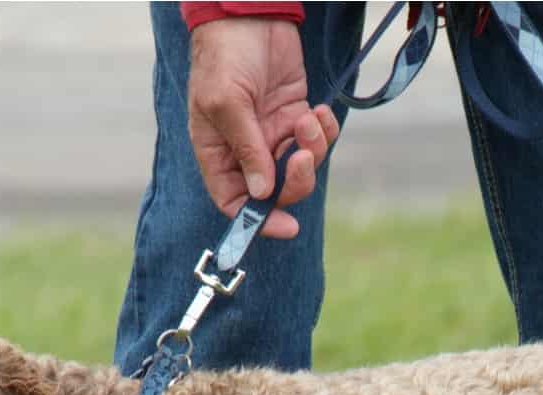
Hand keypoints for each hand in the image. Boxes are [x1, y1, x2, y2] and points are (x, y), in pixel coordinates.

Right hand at [188, 17, 340, 239]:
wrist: (249, 15)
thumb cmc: (224, 56)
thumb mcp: (227, 103)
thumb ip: (246, 149)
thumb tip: (262, 194)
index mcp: (218, 153)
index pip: (235, 202)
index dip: (258, 221)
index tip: (285, 225)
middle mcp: (246, 150)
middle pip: (275, 191)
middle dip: (295, 181)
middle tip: (302, 157)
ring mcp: (273, 134)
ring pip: (301, 167)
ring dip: (313, 150)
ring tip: (309, 121)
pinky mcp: (296, 116)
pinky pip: (318, 140)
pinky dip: (324, 131)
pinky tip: (318, 110)